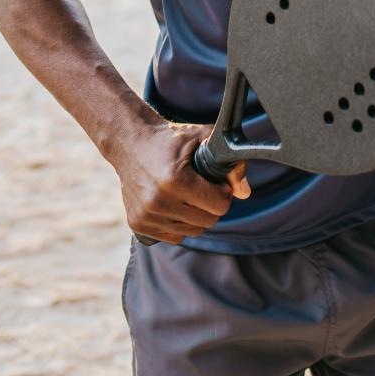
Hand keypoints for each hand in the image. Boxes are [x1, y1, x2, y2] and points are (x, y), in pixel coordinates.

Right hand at [109, 120, 249, 243]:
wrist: (129, 142)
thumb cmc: (170, 139)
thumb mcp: (203, 140)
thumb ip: (230, 163)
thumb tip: (245, 193)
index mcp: (175, 180)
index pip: (219, 206)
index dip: (223, 193)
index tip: (216, 182)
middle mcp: (158, 201)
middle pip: (208, 221)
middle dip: (211, 205)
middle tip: (203, 188)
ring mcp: (146, 215)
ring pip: (193, 231)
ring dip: (196, 216)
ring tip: (187, 195)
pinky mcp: (138, 224)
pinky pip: (175, 236)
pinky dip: (180, 224)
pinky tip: (175, 205)